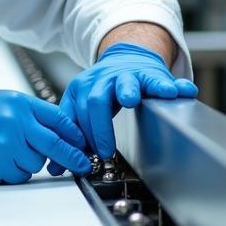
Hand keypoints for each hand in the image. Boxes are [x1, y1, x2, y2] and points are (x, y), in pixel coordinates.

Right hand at [0, 90, 89, 184]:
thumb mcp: (1, 101)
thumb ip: (28, 113)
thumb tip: (56, 129)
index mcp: (19, 104)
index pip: (58, 119)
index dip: (75, 133)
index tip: (83, 143)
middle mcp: (16, 123)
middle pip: (56, 145)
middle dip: (73, 157)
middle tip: (83, 165)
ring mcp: (7, 146)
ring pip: (37, 163)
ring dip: (30, 162)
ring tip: (9, 152)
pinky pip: (19, 175)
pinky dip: (14, 172)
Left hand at [50, 43, 197, 172]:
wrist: (127, 57)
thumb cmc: (104, 89)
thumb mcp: (81, 108)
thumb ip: (70, 136)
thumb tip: (55, 168)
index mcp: (81, 89)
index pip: (74, 115)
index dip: (76, 139)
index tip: (80, 158)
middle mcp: (101, 81)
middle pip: (95, 102)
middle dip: (99, 129)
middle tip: (104, 151)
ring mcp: (125, 76)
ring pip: (124, 83)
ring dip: (127, 91)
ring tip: (130, 100)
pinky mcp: (148, 74)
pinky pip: (156, 79)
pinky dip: (163, 86)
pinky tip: (170, 92)